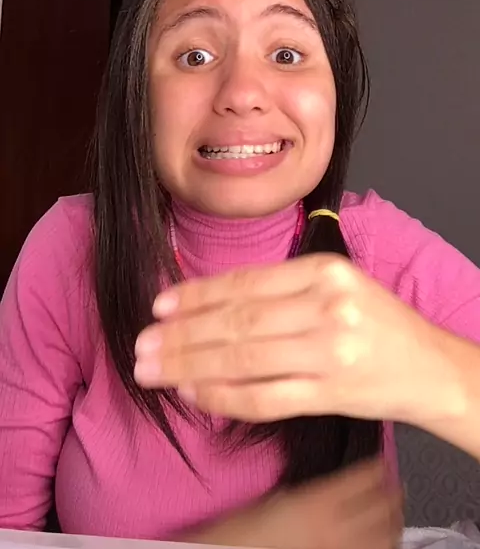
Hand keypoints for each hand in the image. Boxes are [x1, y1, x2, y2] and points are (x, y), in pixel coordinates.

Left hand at [134, 252, 453, 425]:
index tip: (160, 306)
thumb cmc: (378, 322)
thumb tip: (210, 302)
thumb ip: (282, 287)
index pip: (246, 283)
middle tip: (142, 343)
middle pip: (238, 320)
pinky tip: (194, 393)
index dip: (197, 295)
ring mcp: (329, 353)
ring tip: (154, 369)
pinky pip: (263, 397)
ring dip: (191, 364)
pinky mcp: (329, 393)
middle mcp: (326, 308)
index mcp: (325, 271)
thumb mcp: (337, 284)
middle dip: (183, 333)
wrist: (430, 368)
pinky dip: (223, 396)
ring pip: (243, 357)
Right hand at [175, 457, 402, 548]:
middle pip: (381, 507)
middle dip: (394, 496)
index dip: (379, 468)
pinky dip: (380, 545)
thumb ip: (307, 493)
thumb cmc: (242, 531)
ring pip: (383, 537)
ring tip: (396, 514)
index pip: (363, 478)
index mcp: (318, 499)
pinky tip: (380, 542)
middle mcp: (335, 526)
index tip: (384, 461)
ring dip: (393, 523)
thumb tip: (327, 488)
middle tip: (399, 486)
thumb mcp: (275, 499)